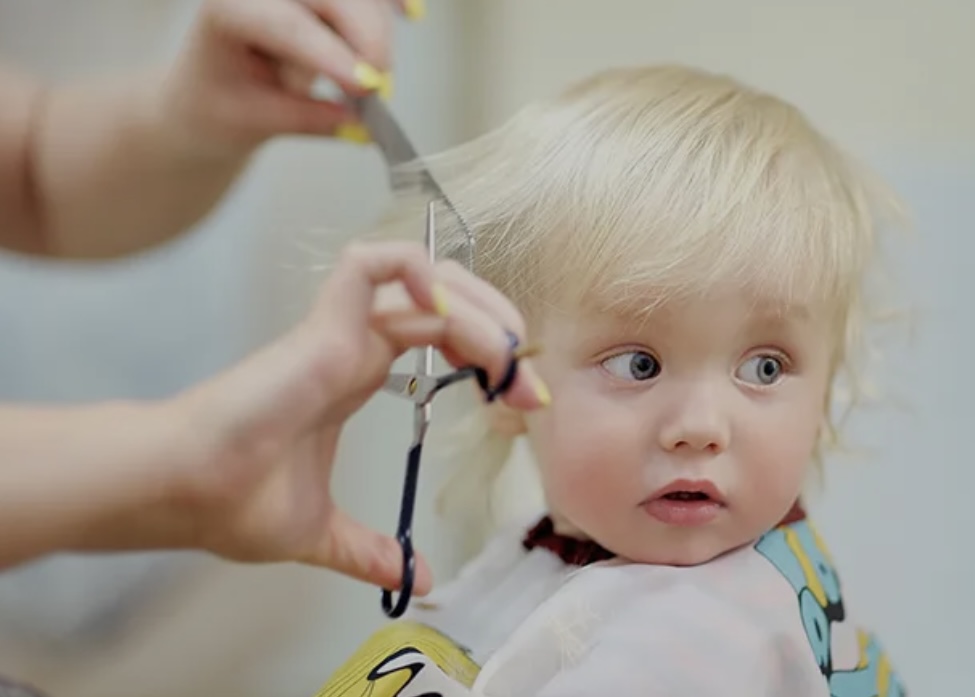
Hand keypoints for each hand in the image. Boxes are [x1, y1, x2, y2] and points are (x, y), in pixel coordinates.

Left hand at [159, 0, 420, 156]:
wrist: (207, 93)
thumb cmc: (219, 106)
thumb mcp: (254, 122)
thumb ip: (309, 120)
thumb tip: (363, 127)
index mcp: (228, 9)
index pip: (288, 26)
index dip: (332, 56)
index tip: (367, 87)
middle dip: (367, 39)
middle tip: (379, 90)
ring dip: (372, 34)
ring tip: (365, 82)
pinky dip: (389, 3)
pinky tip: (411, 14)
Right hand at [170, 241, 548, 592]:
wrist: (185, 493)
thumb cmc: (235, 501)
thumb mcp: (323, 533)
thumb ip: (369, 550)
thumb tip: (416, 578)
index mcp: (357, 374)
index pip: (440, 336)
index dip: (488, 356)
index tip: (522, 400)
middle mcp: (355, 345)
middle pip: (444, 301)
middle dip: (498, 327)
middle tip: (526, 379)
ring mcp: (340, 330)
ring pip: (424, 281)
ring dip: (480, 308)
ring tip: (506, 356)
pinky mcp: (323, 326)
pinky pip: (372, 265)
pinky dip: (416, 270)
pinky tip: (447, 311)